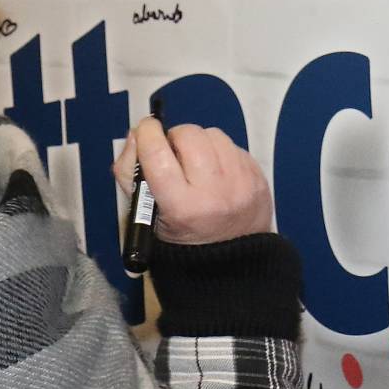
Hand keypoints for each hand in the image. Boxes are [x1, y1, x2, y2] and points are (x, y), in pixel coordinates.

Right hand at [114, 119, 272, 245]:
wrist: (231, 258)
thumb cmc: (180, 234)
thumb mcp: (145, 215)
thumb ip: (130, 173)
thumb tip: (138, 134)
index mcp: (181, 207)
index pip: (158, 155)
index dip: (148, 134)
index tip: (147, 130)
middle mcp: (214, 193)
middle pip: (189, 136)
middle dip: (175, 138)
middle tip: (174, 153)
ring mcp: (241, 184)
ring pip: (213, 135)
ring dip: (200, 142)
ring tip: (197, 163)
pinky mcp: (258, 177)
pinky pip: (234, 146)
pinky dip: (220, 153)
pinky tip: (216, 172)